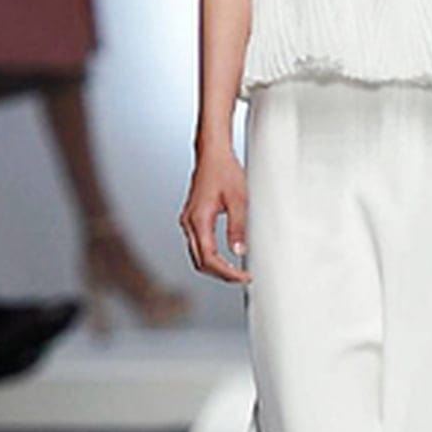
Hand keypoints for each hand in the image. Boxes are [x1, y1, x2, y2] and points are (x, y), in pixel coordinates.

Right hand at [178, 145, 249, 285]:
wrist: (212, 154)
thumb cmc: (224, 171)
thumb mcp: (238, 199)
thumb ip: (238, 227)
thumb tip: (239, 251)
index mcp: (199, 220)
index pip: (209, 258)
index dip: (227, 272)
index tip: (243, 277)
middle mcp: (189, 223)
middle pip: (200, 262)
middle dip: (221, 274)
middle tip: (241, 278)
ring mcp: (188, 221)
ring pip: (197, 255)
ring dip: (215, 267)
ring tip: (235, 271)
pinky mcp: (191, 218)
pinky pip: (197, 245)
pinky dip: (210, 256)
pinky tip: (225, 257)